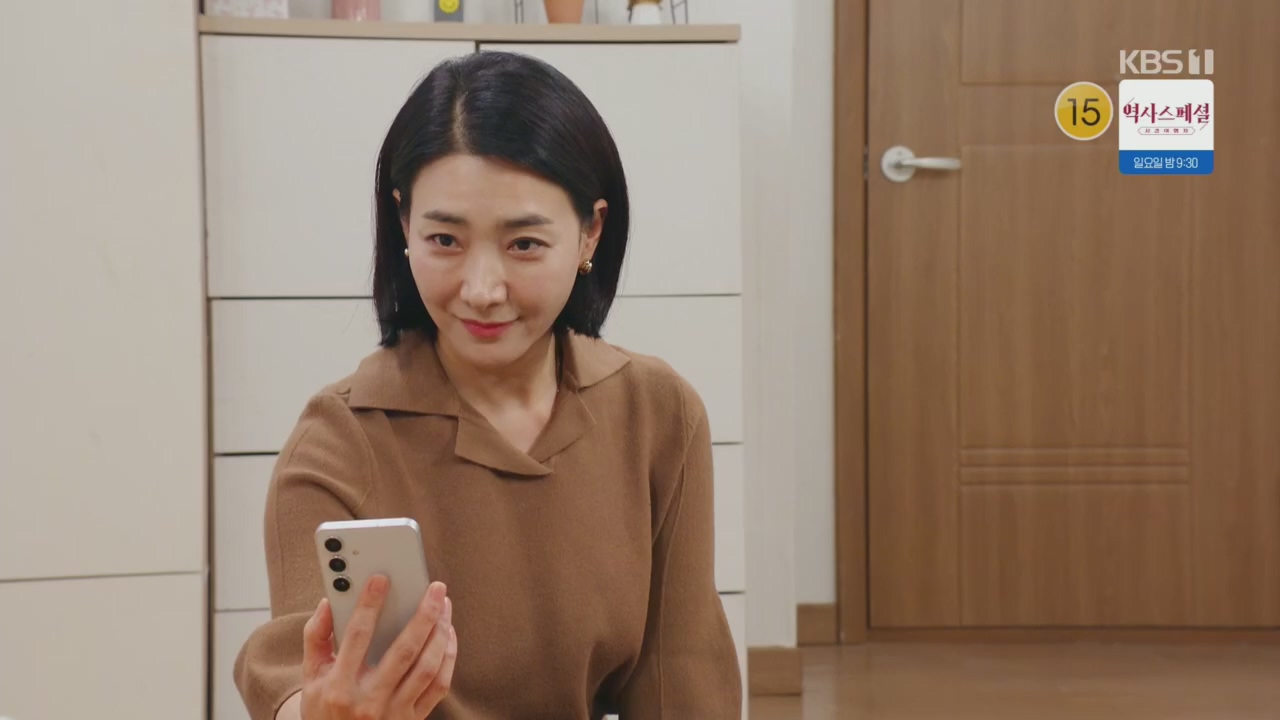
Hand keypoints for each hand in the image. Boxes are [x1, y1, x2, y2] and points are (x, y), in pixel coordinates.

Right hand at [299, 576, 457, 719]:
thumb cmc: (325, 708)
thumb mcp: (310, 678)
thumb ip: (315, 638)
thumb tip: (327, 602)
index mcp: (339, 686)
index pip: (357, 637)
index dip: (369, 605)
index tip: (380, 579)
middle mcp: (369, 700)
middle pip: (404, 650)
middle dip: (424, 615)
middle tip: (436, 588)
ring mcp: (394, 711)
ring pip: (427, 666)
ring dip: (441, 632)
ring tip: (443, 606)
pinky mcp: (413, 719)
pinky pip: (439, 685)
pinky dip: (448, 657)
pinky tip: (447, 635)